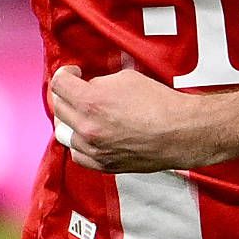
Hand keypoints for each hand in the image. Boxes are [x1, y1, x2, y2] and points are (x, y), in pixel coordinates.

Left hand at [47, 65, 208, 173]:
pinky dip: (79, 143)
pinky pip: (77, 154)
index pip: (59, 85)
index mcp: (91, 102)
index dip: (65, 74)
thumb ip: (100, 83)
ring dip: (70, 121)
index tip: (74, 74)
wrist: (181, 132)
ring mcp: (93, 149)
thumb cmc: (159, 103)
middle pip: (58, 108)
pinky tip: (89, 136)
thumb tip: (89, 86)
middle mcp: (87, 127)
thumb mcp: (126, 79)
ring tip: (82, 115)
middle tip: (78, 91)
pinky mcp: (103, 165)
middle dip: (66, 96)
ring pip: (64, 133)